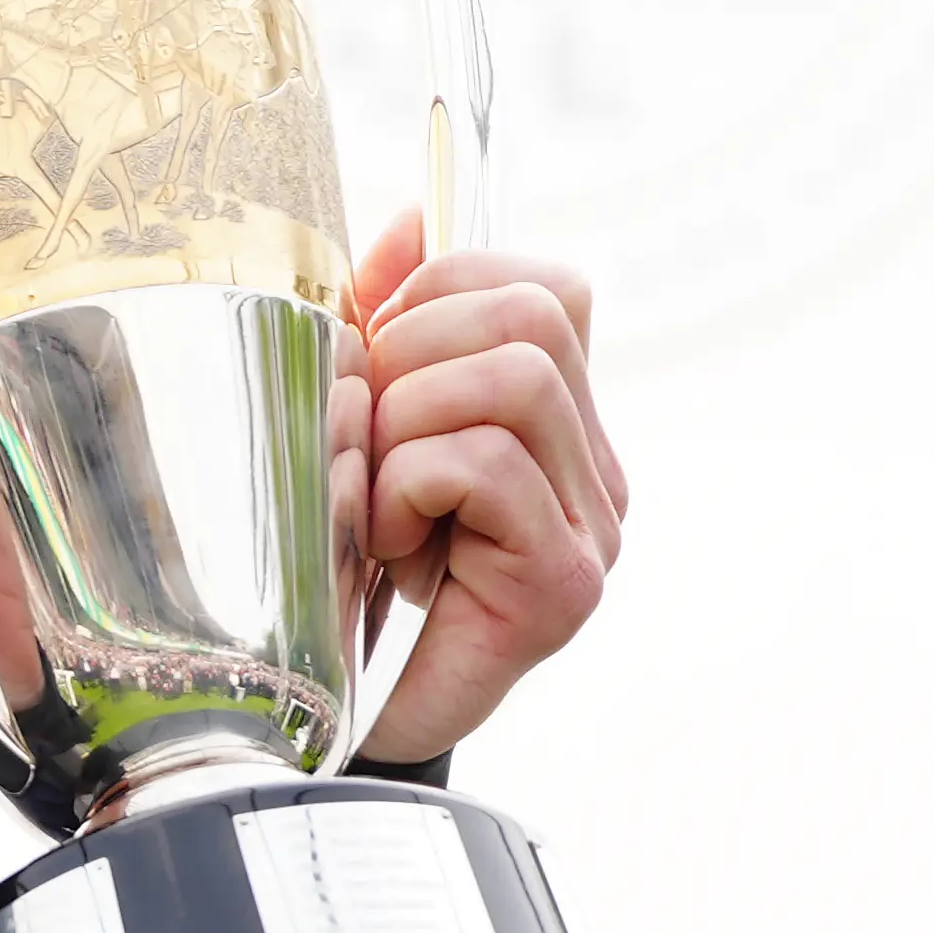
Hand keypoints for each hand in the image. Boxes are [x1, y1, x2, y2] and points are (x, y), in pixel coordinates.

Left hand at [336, 212, 622, 764]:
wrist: (337, 718)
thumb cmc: (341, 570)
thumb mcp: (358, 425)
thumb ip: (385, 325)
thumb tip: (410, 214)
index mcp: (558, 422)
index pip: (548, 288)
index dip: (443, 289)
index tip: (375, 359)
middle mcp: (596, 470)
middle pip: (532, 315)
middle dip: (413, 351)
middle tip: (367, 439)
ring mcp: (595, 527)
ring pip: (511, 378)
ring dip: (407, 421)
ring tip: (381, 499)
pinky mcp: (566, 583)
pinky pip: (483, 462)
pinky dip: (408, 485)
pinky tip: (391, 546)